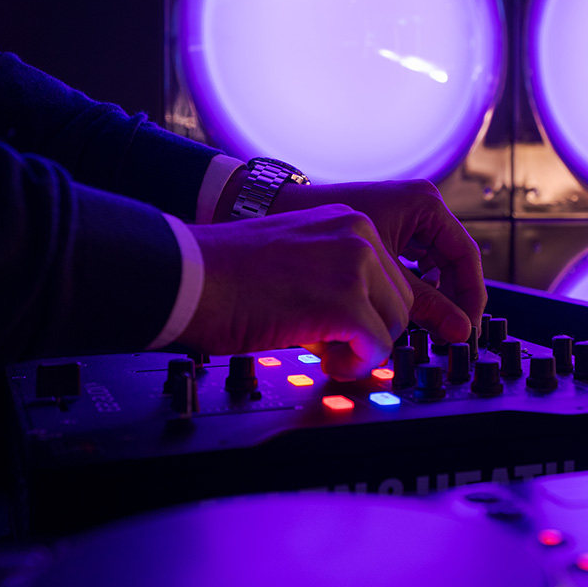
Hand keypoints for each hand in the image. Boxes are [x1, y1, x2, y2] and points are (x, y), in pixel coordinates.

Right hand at [161, 205, 416, 378]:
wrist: (187, 275)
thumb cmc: (225, 273)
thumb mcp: (297, 257)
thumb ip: (335, 277)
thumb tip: (361, 320)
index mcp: (347, 221)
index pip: (391, 275)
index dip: (371, 312)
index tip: (348, 329)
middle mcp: (358, 235)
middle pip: (400, 301)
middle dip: (372, 331)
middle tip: (333, 344)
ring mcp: (354, 266)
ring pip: (395, 325)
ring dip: (364, 348)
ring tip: (327, 352)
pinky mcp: (344, 302)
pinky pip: (378, 348)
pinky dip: (356, 364)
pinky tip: (327, 361)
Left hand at [268, 178, 483, 337]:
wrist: (273, 210)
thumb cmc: (319, 233)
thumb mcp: (378, 275)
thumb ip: (423, 305)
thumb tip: (459, 332)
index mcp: (423, 204)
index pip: (465, 256)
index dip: (471, 297)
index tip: (467, 329)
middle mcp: (417, 204)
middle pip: (451, 263)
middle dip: (448, 301)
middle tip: (446, 335)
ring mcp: (402, 214)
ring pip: (431, 266)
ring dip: (428, 296)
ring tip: (418, 325)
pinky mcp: (385, 227)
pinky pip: (411, 261)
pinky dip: (407, 286)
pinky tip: (392, 309)